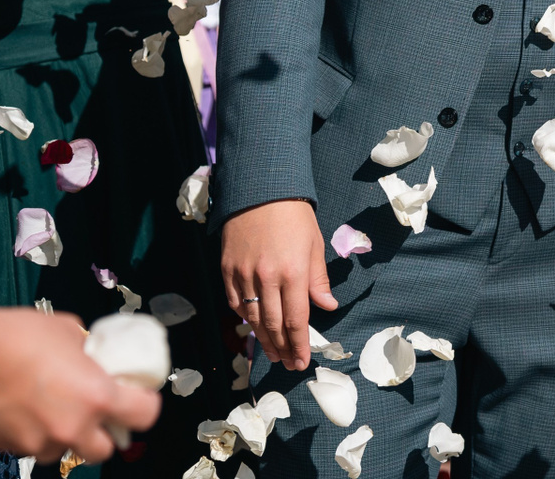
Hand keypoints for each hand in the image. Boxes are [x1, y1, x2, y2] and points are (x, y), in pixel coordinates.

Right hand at [0, 304, 161, 461]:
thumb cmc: (22, 336)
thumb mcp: (71, 331)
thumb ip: (89, 351)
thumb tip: (93, 354)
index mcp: (99, 397)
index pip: (144, 417)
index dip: (143, 407)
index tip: (136, 398)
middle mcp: (75, 427)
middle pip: (103, 451)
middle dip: (100, 435)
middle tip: (92, 413)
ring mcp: (41, 442)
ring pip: (62, 452)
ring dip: (62, 437)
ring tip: (49, 409)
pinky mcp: (11, 448)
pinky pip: (31, 448)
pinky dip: (31, 435)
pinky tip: (22, 410)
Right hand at [221, 199, 337, 371]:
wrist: (260, 189)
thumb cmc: (294, 216)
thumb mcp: (315, 245)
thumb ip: (318, 280)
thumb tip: (328, 307)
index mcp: (293, 272)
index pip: (296, 319)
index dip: (299, 344)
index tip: (301, 362)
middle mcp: (266, 278)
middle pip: (273, 325)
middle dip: (282, 348)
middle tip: (288, 364)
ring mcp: (243, 275)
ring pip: (253, 318)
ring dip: (263, 340)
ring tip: (273, 354)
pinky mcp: (227, 270)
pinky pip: (236, 302)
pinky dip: (246, 318)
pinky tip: (254, 327)